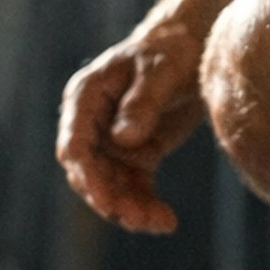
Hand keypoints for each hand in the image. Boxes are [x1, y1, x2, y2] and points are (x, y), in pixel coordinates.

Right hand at [56, 20, 207, 232]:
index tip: (106, 201)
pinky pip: (135, 187)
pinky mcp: (136, 154)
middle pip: (90, 173)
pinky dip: (147, 205)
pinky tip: (166, 222)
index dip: (87, 176)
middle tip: (139, 220)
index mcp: (86, 98)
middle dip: (112, 200)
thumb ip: (143, 101)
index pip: (75, 145)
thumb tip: (122, 138)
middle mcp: (93, 124)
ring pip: (112, 186)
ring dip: (131, 209)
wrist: (194, 45)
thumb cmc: (172, 49)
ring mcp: (113, 141)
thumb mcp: (161, 69)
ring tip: (161, 224)